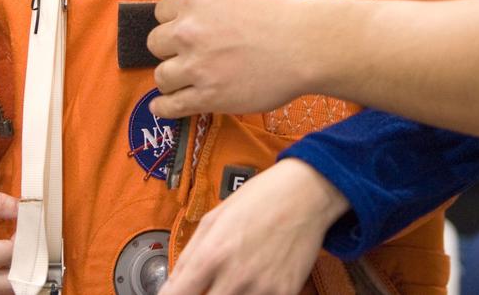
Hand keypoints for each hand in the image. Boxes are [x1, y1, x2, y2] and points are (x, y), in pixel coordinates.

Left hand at [149, 0, 324, 117]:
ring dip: (171, 79)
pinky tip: (162, 107)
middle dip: (170, 50)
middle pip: (156, 44)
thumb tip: (199, 19)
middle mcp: (189, 31)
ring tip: (186, 81)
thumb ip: (210, 7)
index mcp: (197, 1)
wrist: (307, 45)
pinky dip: (164, 108)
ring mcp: (196, 66)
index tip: (181, 33)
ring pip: (161, 76)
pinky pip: (171, 106)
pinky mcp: (208, 96)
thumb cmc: (282, 17)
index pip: (160, 13)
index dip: (171, 23)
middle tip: (189, 56)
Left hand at [162, 159, 348, 294]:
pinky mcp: (285, 292)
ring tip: (231, 283)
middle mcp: (236, 275)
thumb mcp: (214, 218)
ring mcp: (263, 288)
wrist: (306, 193)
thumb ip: (189, 256)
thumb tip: (172, 285)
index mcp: (213, 253)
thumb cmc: (259, 199)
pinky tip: (252, 284)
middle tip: (204, 288)